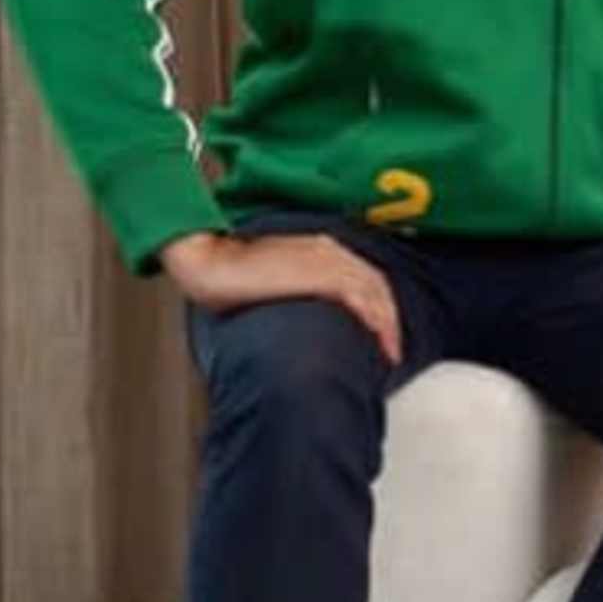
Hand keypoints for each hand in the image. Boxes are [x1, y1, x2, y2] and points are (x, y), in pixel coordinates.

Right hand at [159, 229, 404, 367]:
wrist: (211, 260)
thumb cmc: (233, 271)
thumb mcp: (277, 273)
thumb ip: (302, 284)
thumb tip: (314, 312)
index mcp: (321, 248)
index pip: (365, 277)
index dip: (378, 305)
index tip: (383, 331)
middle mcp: (330, 250)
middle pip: (376, 286)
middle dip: (389, 319)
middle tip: (392, 349)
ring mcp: (328, 260)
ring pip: (375, 293)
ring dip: (387, 325)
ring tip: (389, 353)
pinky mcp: (321, 275)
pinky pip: (362, 299)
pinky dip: (376, 321)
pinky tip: (378, 341)